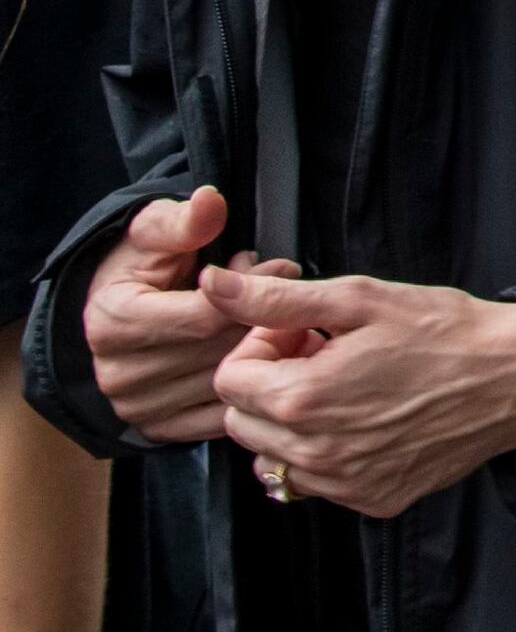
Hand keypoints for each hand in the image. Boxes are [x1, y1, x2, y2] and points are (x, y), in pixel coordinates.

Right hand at [81, 188, 263, 444]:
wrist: (116, 315)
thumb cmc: (141, 269)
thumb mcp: (153, 235)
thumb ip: (183, 222)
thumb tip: (209, 200)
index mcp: (113, 323)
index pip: (207, 314)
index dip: (255, 289)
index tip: (283, 267)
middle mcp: (119, 374)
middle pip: (221, 351)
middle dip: (263, 318)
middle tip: (287, 295)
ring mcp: (138, 408)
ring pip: (228, 384)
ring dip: (264, 351)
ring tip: (275, 320)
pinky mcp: (158, 430)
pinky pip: (223, 417)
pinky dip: (255, 388)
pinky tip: (268, 357)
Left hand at [207, 274, 515, 517]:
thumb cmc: (447, 332)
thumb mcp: (360, 299)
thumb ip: (276, 299)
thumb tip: (213, 285)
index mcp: (302, 398)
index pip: (228, 380)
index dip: (260, 347)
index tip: (302, 334)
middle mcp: (314, 451)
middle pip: (243, 422)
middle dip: (271, 385)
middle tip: (324, 357)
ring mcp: (344, 482)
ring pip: (275, 458)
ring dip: (293, 425)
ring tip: (345, 391)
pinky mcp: (372, 499)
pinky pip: (320, 483)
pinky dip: (329, 454)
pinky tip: (369, 421)